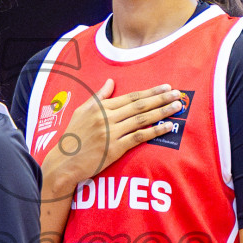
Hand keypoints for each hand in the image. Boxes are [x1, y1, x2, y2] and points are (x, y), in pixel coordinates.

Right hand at [43, 80, 185, 194]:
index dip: (150, 91)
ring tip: (177, 107)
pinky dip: (154, 131)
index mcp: (100, 107)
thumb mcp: (82, 111)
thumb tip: (111, 81)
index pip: (131, 97)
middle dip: (160, 98)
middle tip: (178, 93)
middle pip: (139, 105)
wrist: (64, 161)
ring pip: (141, 119)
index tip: (166, 87)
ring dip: (162, 112)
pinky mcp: (114, 148)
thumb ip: (98, 96)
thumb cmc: (73, 136)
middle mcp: (107, 117)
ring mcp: (111, 133)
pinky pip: (138, 137)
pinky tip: (167, 127)